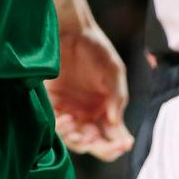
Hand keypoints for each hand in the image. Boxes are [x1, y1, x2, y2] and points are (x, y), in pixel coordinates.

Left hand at [45, 23, 133, 161]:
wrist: (71, 31)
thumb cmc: (96, 48)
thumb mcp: (113, 70)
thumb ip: (118, 96)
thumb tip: (116, 123)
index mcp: (108, 110)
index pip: (115, 138)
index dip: (119, 145)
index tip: (124, 143)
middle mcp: (90, 115)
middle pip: (96, 144)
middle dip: (98, 147)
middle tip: (96, 138)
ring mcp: (72, 111)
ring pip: (76, 140)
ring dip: (78, 140)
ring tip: (77, 127)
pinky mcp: (54, 105)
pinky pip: (58, 127)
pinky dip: (62, 129)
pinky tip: (66, 119)